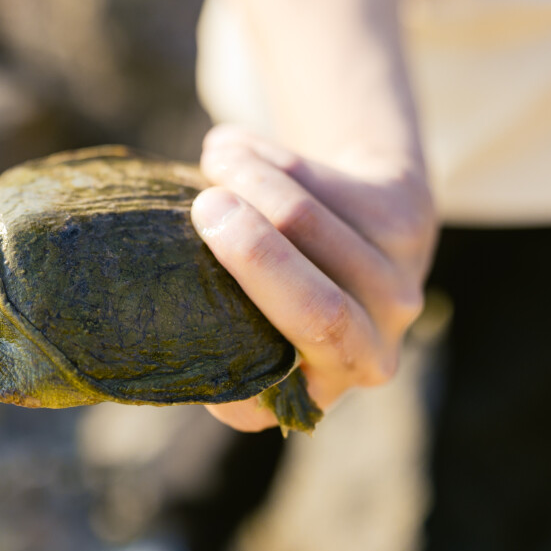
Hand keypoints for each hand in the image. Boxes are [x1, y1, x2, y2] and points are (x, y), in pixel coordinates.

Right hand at [191, 125, 436, 431]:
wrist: (356, 224)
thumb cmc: (270, 277)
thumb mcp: (232, 313)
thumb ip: (201, 310)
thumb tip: (142, 295)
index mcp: (306, 395)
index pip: (255, 400)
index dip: (210, 357)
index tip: (172, 305)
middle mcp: (363, 360)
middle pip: (317, 313)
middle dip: (255, 254)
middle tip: (205, 207)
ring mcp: (397, 295)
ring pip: (310, 226)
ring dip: (250, 179)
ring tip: (215, 160)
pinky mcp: (408, 227)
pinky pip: (325, 182)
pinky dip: (269, 156)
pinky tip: (237, 150)